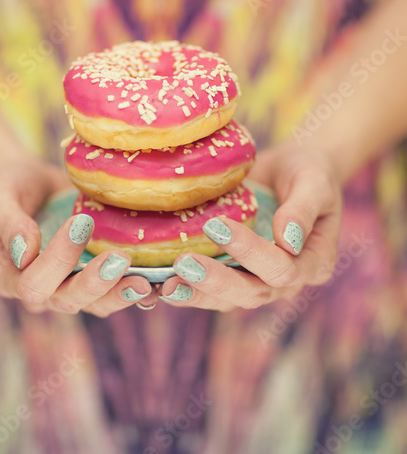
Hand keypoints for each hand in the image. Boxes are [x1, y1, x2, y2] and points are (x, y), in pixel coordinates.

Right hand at [0, 155, 154, 315]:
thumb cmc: (9, 188)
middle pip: (68, 301)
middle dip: (95, 282)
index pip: (33, 283)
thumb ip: (9, 224)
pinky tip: (155, 284)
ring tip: (145, 283)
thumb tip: (24, 252)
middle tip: (120, 258)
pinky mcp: (93, 278)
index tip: (80, 224)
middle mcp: (41, 291)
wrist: (30, 182)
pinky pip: (112, 292)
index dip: (57, 260)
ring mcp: (69, 287)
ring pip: (95, 304)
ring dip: (120, 294)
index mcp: (9, 278)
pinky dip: (133, 291)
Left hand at [159, 143, 341, 309]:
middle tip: (184, 265)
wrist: (288, 173)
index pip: (282, 268)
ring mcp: (258, 282)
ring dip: (197, 294)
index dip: (251, 252)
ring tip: (167, 286)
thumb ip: (303, 209)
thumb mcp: (313, 182)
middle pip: (253, 293)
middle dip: (217, 281)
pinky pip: (211, 290)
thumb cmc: (306, 173)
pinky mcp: (234, 275)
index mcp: (314, 263)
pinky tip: (160, 287)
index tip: (217, 226)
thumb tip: (287, 239)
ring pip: (228, 300)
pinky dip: (187, 290)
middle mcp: (287, 282)